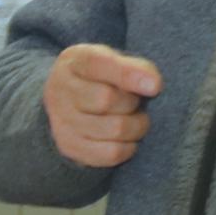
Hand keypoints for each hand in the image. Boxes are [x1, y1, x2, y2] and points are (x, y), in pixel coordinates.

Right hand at [41, 43, 162, 169]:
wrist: (71, 104)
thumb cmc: (102, 79)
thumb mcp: (115, 61)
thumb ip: (135, 67)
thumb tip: (153, 86)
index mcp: (74, 61)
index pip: (98, 64)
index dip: (128, 74)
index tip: (155, 86)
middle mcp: (60, 90)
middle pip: (106, 99)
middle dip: (132, 102)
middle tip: (136, 101)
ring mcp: (61, 121)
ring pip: (114, 129)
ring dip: (136, 126)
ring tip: (134, 119)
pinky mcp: (70, 147)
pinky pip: (111, 153)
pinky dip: (128, 147)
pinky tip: (126, 138)